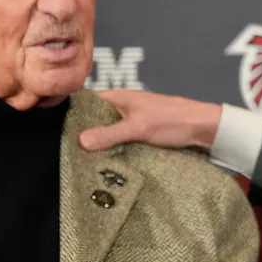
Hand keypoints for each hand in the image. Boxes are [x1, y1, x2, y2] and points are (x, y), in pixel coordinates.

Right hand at [80, 89, 222, 152]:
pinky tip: (105, 163)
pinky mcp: (141, 134)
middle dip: (84, 134)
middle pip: (95, 119)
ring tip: (81, 162)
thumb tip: (80, 140)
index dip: (72, 115)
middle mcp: (124, 107)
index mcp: (120, 98)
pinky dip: (114, 149)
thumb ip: (111, 133)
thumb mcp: (139, 127)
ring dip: (100, 144)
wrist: (204, 129)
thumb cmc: (174, 120)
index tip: (57, 132)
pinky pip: (121, 141)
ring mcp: (133, 121)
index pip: (87, 102)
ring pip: (108, 132)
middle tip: (67, 153)